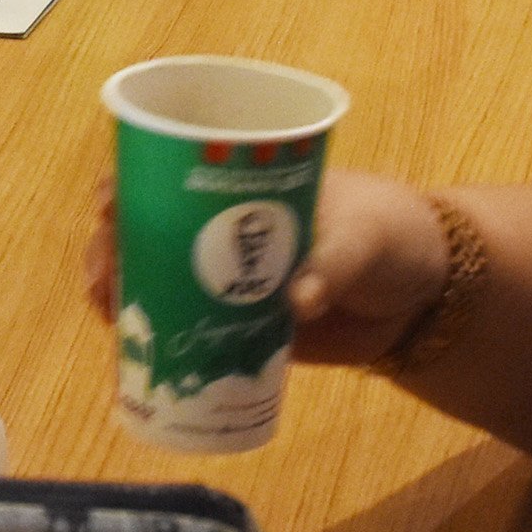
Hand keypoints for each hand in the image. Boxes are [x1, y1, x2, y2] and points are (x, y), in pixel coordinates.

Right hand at [79, 166, 446, 367]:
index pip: (168, 171)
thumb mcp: (367, 236)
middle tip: (105, 280)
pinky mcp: (240, 328)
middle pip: (145, 230)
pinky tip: (133, 360)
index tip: (109, 206)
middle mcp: (221, 228)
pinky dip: (156, 344)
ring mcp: (226, 280)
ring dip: (123, 297)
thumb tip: (298, 303)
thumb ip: (336, 264)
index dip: (128, 184)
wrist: (426, 295)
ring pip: (154, 282)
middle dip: (113, 250)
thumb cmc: (393, 234)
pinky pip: (185, 332)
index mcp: (244, 186)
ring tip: (111, 321)